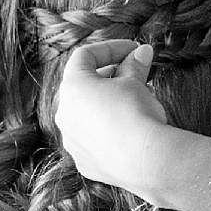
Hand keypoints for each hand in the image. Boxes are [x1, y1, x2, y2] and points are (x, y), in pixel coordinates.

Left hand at [54, 39, 168, 192]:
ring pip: (85, 114)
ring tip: (132, 103)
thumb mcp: (136, 83)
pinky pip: (92, 139)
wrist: (145, 159)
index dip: (112, 48)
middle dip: (109, 76)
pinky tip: (127, 131)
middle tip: (135, 74)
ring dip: (105, 103)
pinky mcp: (84, 162)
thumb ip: (134, 65)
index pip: (85, 56)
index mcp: (73, 87)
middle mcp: (64, 113)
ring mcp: (72, 140)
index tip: (134, 50)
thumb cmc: (136, 114)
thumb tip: (142, 52)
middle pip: (83, 85)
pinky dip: (106, 130)